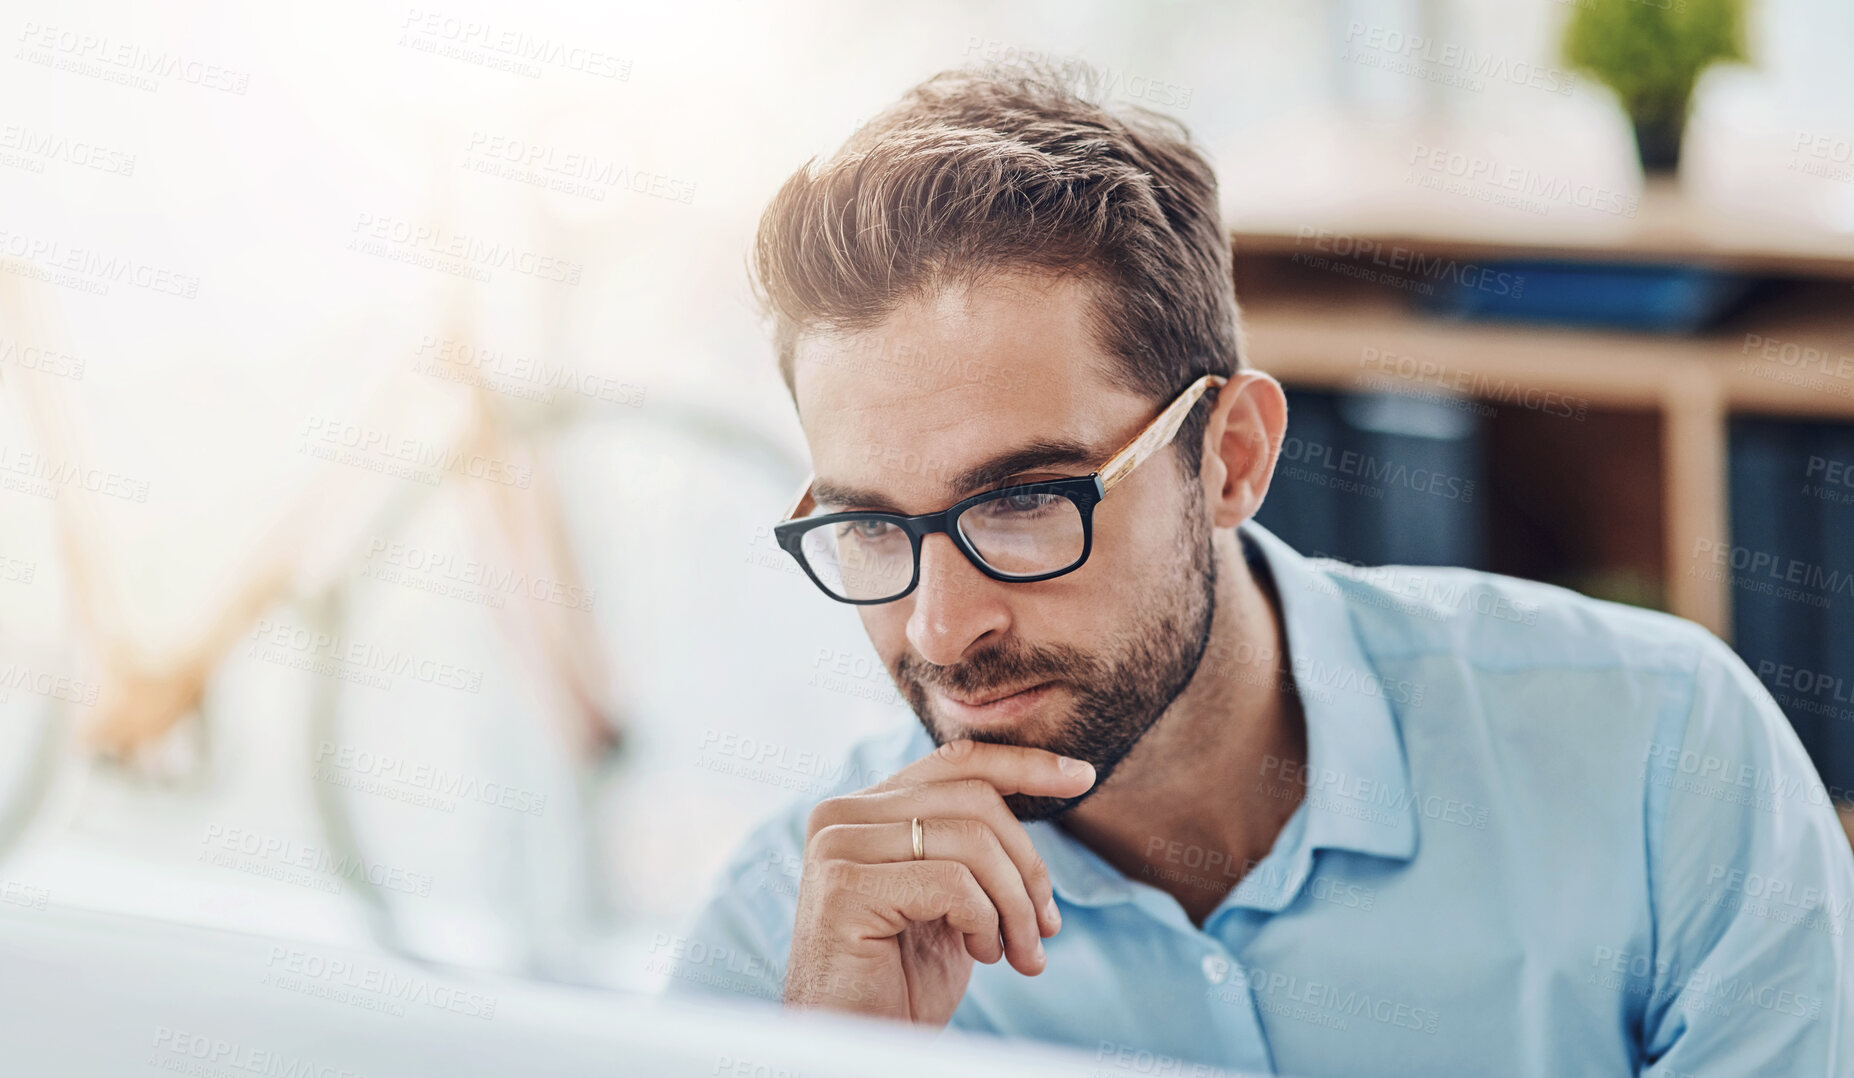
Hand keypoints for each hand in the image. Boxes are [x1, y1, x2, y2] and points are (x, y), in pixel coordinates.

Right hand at [782, 739, 1096, 1024]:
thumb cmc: (901, 983)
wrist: (859, 1047)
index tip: (1082, 776)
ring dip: (1016, 905)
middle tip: (1047, 926)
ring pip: (972, 842)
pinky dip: (986, 922)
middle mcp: (841, 817)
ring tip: (1020, 952)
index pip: (955, 763)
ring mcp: (837, 849)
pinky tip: (982, 955)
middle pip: (974, 800)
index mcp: (863, 811)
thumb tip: (1050, 786)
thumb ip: (971, 845)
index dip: (1023, 764)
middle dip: (1029, 865)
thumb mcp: (949, 900)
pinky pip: (953, 884)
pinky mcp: (845, 889)